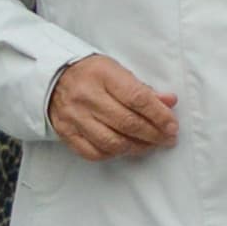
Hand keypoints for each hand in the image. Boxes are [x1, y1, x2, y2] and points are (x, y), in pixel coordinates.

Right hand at [47, 53, 178, 160]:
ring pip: (111, 141)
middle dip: (153, 135)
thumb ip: (144, 89)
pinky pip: (92, 152)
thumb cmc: (93, 74)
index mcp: (104, 75)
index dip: (159, 115)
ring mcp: (74, 116)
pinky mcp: (65, 132)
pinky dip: (113, 154)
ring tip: (150, 146)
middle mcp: (87, 96)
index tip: (172, 126)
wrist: (54, 78)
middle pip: (127, 123)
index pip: (137, 99)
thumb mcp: (119, 71)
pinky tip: (124, 149)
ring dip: (136, 147)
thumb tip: (170, 102)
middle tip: (167, 139)